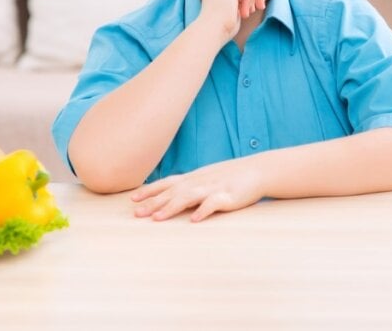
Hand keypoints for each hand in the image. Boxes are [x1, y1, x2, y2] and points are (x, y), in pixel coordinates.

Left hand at [130, 158, 264, 221]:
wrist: (257, 170)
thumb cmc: (231, 176)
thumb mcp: (208, 178)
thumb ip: (191, 185)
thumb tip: (173, 193)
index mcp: (194, 178)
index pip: (167, 183)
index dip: (150, 191)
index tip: (133, 199)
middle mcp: (199, 182)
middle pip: (172, 192)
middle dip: (153, 203)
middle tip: (136, 214)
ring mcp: (213, 188)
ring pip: (188, 197)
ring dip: (171, 207)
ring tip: (157, 218)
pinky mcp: (228, 197)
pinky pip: (213, 204)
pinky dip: (203, 211)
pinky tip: (194, 220)